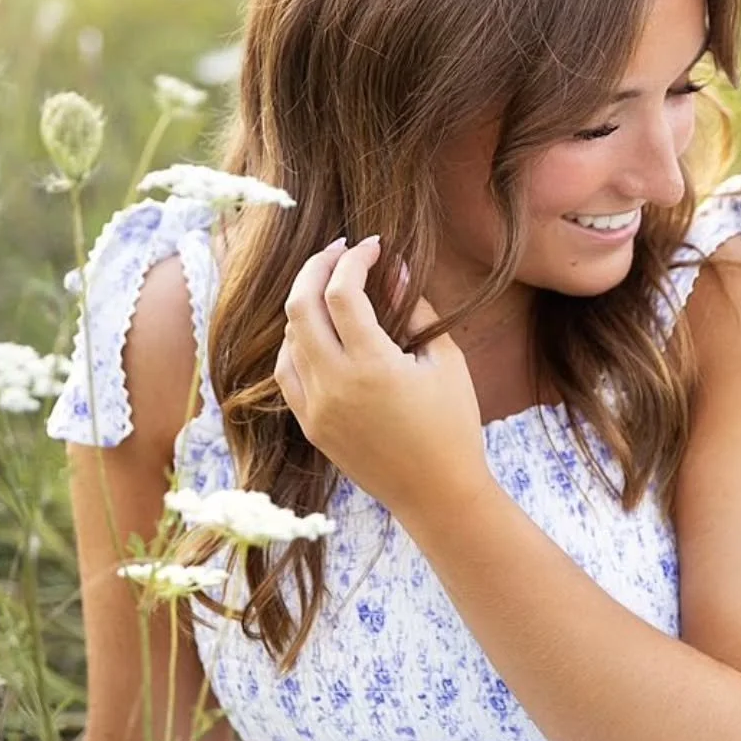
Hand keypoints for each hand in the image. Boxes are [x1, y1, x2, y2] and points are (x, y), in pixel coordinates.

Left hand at [273, 236, 491, 522]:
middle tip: (340, 249)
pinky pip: (287, 371)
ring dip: (306, 302)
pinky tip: (319, 329)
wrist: (437, 494)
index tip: (373, 246)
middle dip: (317, 267)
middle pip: (300, 305)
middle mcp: (334, 385)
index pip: (342, 292)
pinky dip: (298, 341)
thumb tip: (392, 268)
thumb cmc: (453, 425)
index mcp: (371, 366)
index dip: (355, 259)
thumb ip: (415, 309)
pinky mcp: (310, 425)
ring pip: (289, 336)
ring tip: (333, 286)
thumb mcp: (444, 360)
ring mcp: (315, 407)